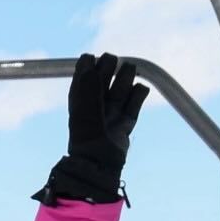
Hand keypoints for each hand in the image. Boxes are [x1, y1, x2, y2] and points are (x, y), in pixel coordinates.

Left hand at [37, 52, 149, 204]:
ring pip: (122, 87)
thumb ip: (88, 82)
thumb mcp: (84, 105)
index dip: (91, 64)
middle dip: (110, 67)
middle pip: (106, 77)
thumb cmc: (86, 133)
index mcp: (79, 99)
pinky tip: (139, 89)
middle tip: (114, 62)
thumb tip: (90, 58)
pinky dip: (139, 93)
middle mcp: (95, 104)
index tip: (94, 59)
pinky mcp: (126, 122)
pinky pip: (135, 101)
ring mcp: (111, 113)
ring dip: (126, 76)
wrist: (99, 162)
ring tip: (129, 70)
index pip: (86, 73)